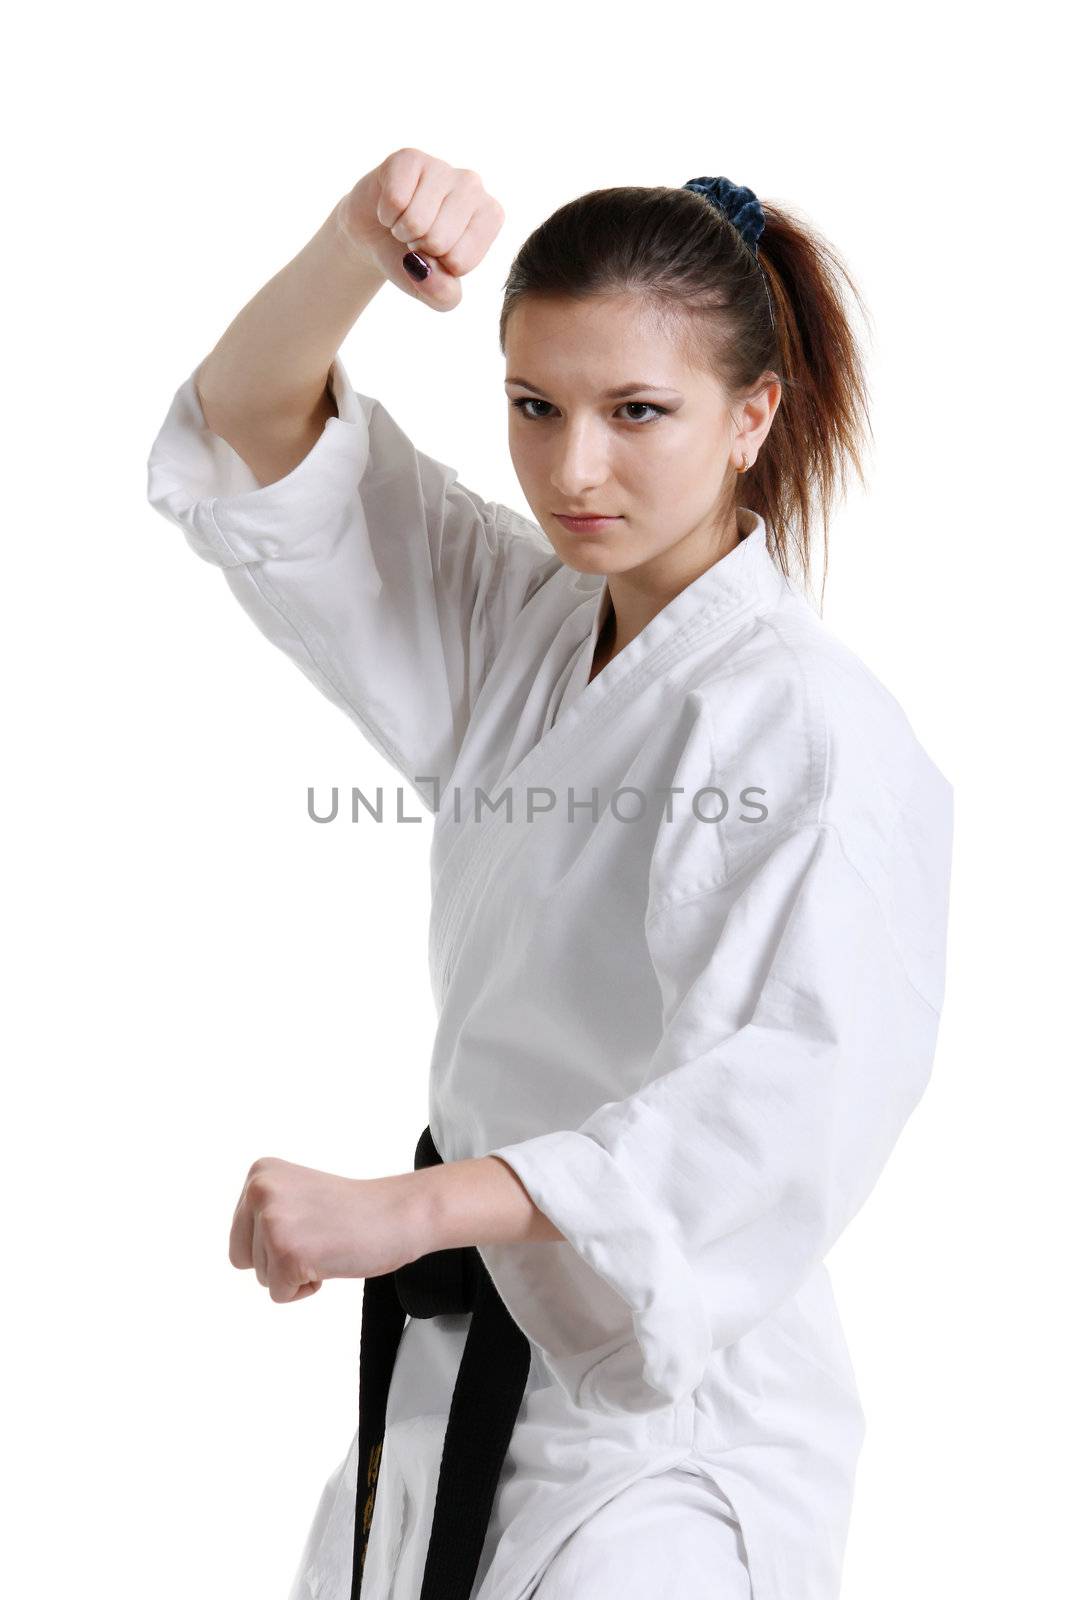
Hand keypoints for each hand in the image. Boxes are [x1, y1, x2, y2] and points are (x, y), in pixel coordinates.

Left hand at [228, 1155, 424, 1303]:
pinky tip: (330, 1260)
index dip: (275, 1242)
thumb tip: (238, 1252)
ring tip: (327, 1244)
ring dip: (296, 1272)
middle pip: (243, 1258)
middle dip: (278, 1260)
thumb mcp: (294, 1194)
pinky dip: (306, 1289)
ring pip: (262, 1278)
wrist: (398, 1214)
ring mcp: (272, 1221)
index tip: (311, 1222)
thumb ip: (264, 1210)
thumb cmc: (353, 1211)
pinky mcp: (286, 1253)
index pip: (240, 1235)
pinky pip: (281, 1295)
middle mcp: (259, 1191)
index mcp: (259, 1173)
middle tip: (318, 1236)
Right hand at [336, 146, 504, 311]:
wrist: (376, 236)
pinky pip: (395, 201)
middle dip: (418, 248)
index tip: (435, 253)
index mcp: (490, 217)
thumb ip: (442, 296)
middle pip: (439, 240)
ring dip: (401, 231)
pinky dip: (386, 214)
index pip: (459, 261)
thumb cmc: (415, 262)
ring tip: (405, 223)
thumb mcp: (436, 293)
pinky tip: (391, 207)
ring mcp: (442, 167)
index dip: (437, 267)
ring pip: (416, 221)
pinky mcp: (409, 157)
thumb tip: (424, 269)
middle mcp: (473, 185)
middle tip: (416, 236)